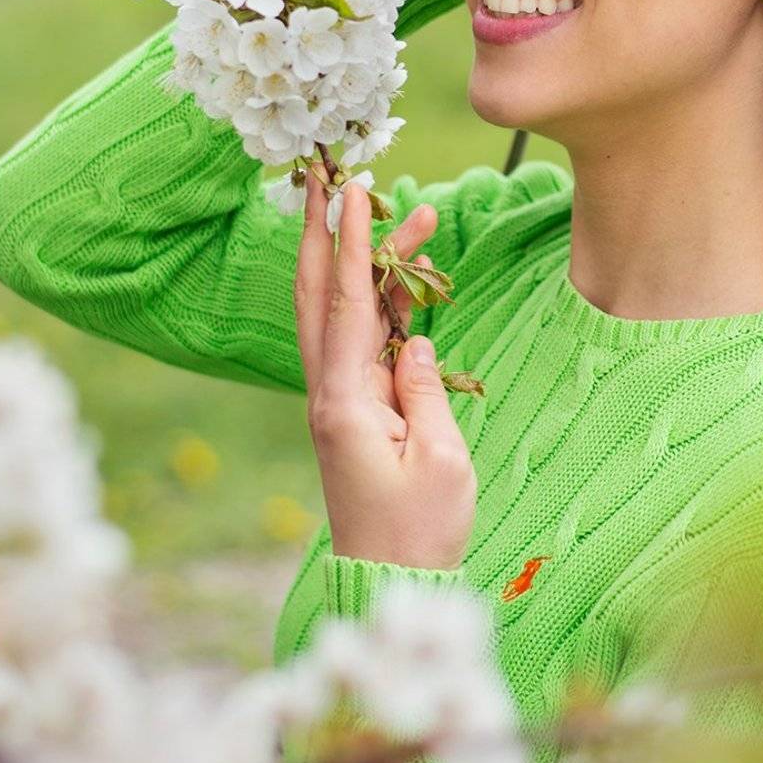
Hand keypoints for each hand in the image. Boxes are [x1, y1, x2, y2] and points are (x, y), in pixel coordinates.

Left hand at [294, 175, 476, 570]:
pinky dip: (384, 303)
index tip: (351, 192)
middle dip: (327, 234)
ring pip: (345, 314)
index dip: (352, 244)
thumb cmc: (419, 532)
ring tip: (416, 215)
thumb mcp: (441, 461)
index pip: (348, 305)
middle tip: (329, 178)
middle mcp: (330, 394)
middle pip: (322, 297)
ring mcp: (339, 401)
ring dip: (371, 263)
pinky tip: (411, 277)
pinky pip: (365, 342)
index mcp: (345, 403)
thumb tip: (413, 340)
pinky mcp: (355, 411)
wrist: (388, 583)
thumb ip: (425, 391)